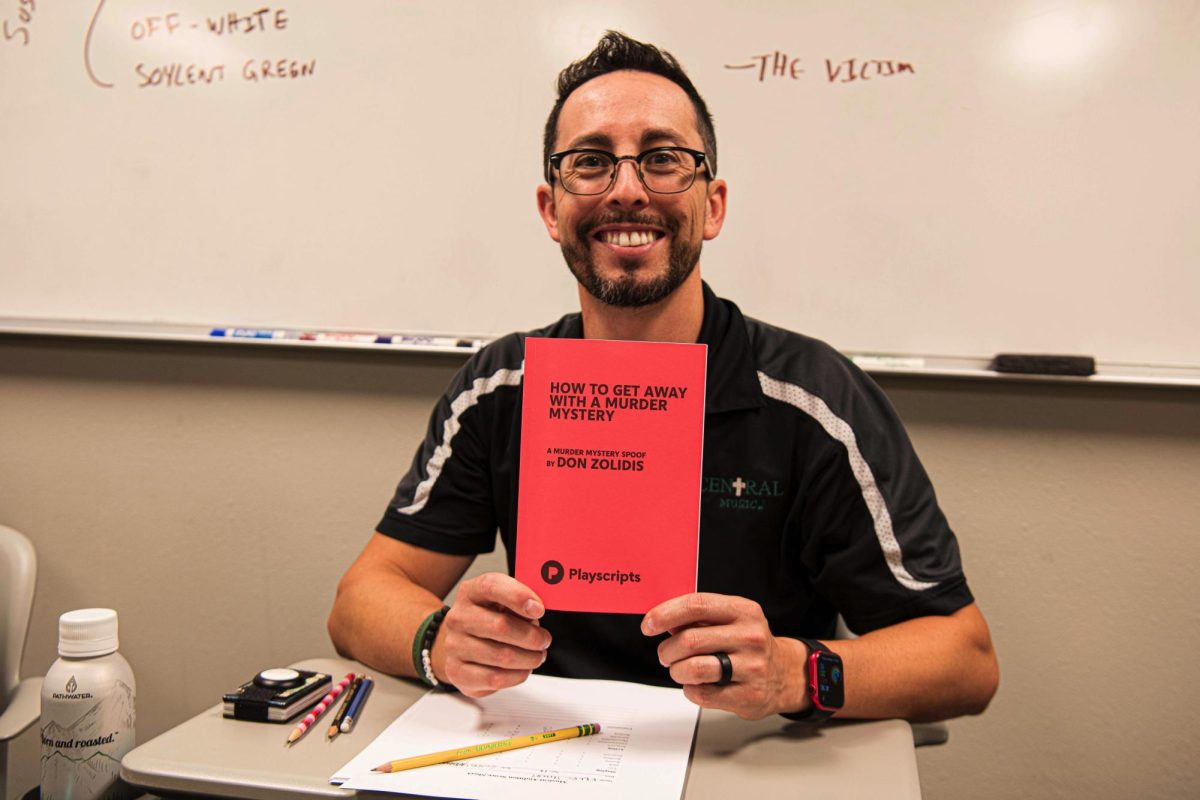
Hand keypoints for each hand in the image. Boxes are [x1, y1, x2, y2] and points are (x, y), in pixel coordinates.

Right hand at [432, 572, 550, 697]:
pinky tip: (523, 669)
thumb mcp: (503, 603)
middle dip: (532, 636)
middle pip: (501, 626)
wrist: (461, 644)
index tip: (539, 609)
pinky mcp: (457, 672)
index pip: (491, 586)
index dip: (518, 596)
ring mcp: (454, 646)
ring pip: (502, 656)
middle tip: (544, 640)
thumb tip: (536, 609)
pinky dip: (517, 675)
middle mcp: (458, 617)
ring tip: (537, 656)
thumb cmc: (489, 620)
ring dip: (529, 658)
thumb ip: (519, 603)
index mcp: (471, 592)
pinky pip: (495, 678)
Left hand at [642, 593, 808, 719]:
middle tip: (665, 655)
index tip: (649, 624)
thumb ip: (697, 617)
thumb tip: (661, 618)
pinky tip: (699, 684)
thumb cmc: (747, 644)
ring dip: (676, 671)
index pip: (696, 605)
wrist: (784, 674)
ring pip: (693, 669)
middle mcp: (750, 636)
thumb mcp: (730, 619)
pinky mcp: (749, 695)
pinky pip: (702, 694)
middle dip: (666, 650)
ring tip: (680, 669)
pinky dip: (690, 689)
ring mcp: (752, 667)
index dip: (666, 614)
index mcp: (743, 611)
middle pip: (689, 640)